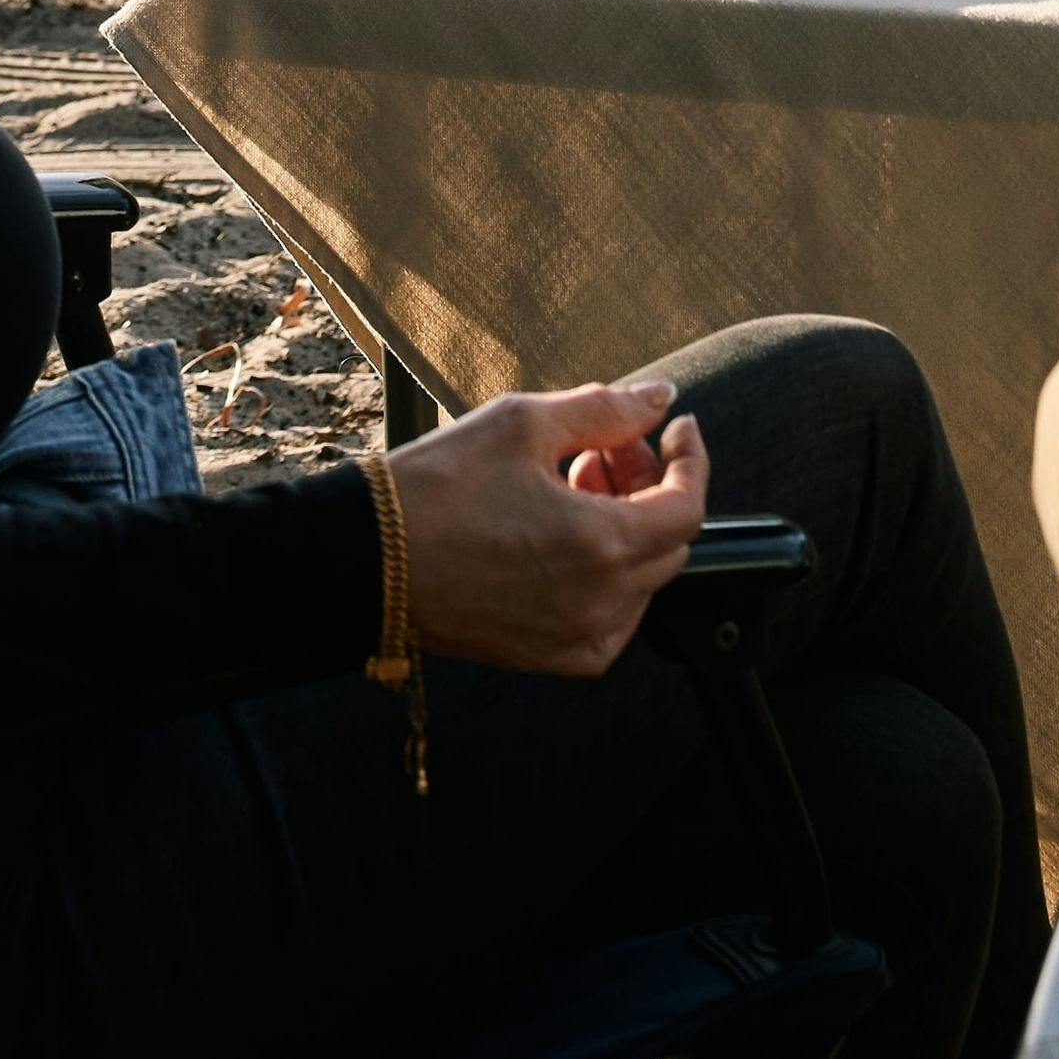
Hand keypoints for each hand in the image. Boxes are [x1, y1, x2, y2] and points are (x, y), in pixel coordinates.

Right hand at [381, 375, 709, 674]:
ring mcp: (573, 640)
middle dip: (649, 486)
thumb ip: (607, 410)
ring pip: (639, 580)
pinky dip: (603, 574)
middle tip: (603, 449)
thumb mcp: (525, 423)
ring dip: (625, 527)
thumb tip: (660, 400)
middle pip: (667, 542)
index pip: (688, 507)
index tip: (676, 427)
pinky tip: (559, 533)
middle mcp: (598, 605)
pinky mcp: (547, 659)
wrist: (368, 559)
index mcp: (601, 547)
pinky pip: (607, 618)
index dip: (690, 459)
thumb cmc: (439, 487)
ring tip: (571, 483)